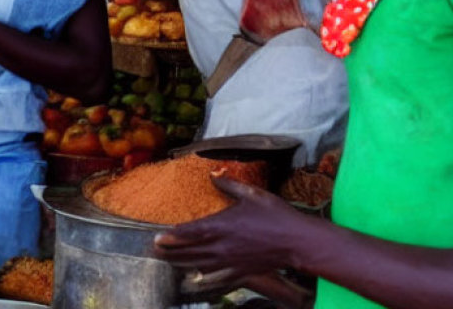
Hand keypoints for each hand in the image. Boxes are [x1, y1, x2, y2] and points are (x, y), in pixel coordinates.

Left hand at [154, 177, 311, 277]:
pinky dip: (206, 277)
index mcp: (222, 226)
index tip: (157, 238)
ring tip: (168, 261)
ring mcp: (232, 261)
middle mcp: (223, 246)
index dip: (172, 236)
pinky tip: (198, 277)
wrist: (297, 241)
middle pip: (191, 251)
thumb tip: (213, 175)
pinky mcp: (243, 272)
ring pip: (201, 265)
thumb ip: (229, 184)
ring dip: (183, 263)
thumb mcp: (251, 194)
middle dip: (171, 252)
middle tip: (155, 251)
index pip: (191, 232)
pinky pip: (219, 277)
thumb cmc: (275, 215)